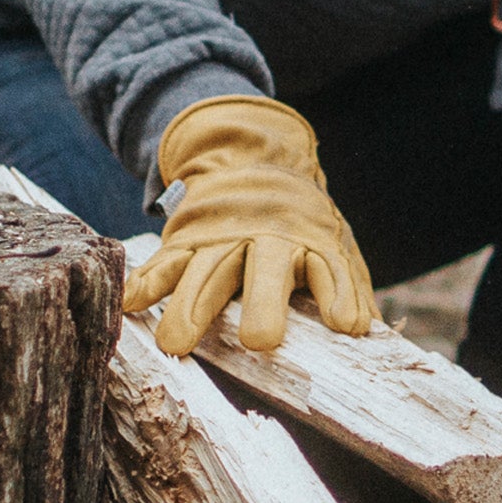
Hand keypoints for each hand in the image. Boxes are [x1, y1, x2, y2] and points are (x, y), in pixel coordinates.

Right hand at [121, 94, 377, 356]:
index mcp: (311, 242)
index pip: (329, 268)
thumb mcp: (334, 246)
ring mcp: (222, 237)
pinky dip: (147, 280)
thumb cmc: (301, 225)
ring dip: (192, 305)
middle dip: (264, 306)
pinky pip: (166, 261)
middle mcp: (266, 238)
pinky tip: (131, 303)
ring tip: (175, 342)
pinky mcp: (187, 238)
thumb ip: (349, 288)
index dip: (338, 294)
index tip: (347, 323)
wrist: (253, 159)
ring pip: (208, 271)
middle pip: (265, 272)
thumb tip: (370, 333)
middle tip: (261, 342)